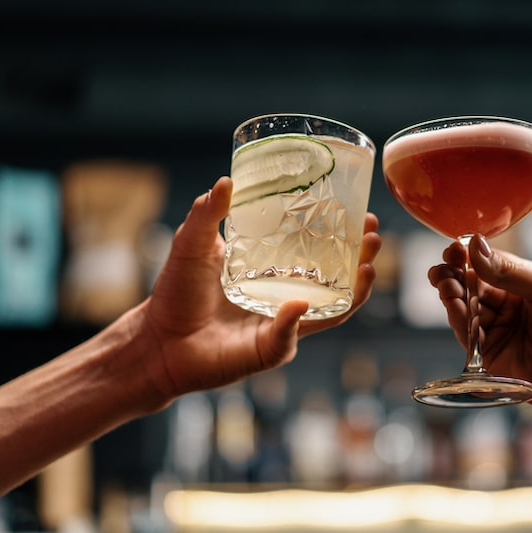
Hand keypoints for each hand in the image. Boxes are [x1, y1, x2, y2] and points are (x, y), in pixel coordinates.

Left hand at [138, 176, 380, 403]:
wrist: (157, 339)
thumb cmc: (176, 294)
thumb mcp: (191, 245)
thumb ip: (207, 214)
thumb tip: (226, 181)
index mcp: (273, 271)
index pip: (318, 251)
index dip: (344, 235)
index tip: (362, 214)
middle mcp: (286, 298)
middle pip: (337, 281)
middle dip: (362, 260)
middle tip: (374, 237)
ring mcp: (282, 326)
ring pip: (330, 313)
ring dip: (353, 293)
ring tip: (366, 268)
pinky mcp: (269, 351)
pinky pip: (289, 338)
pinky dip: (293, 322)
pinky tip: (297, 304)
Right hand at [428, 235, 531, 461]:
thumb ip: (510, 271)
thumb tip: (475, 247)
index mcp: (523, 283)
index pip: (489, 263)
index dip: (469, 255)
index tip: (454, 248)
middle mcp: (506, 305)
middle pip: (471, 285)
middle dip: (454, 274)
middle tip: (443, 267)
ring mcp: (496, 329)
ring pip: (464, 308)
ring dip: (452, 295)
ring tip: (445, 284)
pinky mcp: (487, 355)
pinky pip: (466, 334)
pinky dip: (457, 319)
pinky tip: (454, 305)